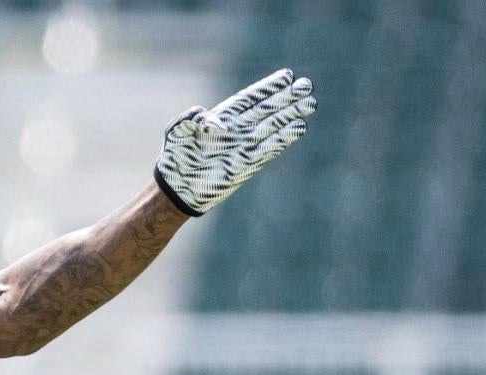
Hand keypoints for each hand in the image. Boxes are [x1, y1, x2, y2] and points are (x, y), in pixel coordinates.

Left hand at [154, 68, 316, 216]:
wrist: (177, 186)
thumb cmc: (175, 156)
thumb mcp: (177, 130)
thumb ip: (192, 118)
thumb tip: (217, 123)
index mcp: (223, 117)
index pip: (250, 98)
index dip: (268, 87)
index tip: (287, 76)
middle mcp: (237, 130)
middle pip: (266, 109)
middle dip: (286, 98)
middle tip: (307, 85)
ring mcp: (243, 146)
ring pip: (272, 127)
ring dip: (290, 115)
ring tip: (310, 103)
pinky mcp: (247, 164)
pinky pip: (269, 149)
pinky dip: (284, 139)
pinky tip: (299, 128)